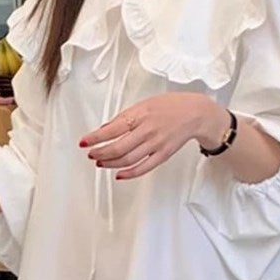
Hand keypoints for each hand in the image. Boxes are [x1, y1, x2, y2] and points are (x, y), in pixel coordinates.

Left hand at [79, 93, 228, 179]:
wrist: (196, 113)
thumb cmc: (170, 106)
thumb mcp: (144, 104)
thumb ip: (125, 117)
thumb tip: (106, 128)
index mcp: (140, 115)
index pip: (112, 129)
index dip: (95, 138)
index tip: (84, 142)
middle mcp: (147, 130)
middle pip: (118, 148)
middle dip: (100, 153)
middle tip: (91, 153)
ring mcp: (155, 144)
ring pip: (127, 159)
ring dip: (111, 163)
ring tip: (101, 162)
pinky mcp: (162, 155)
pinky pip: (143, 168)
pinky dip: (129, 174)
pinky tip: (119, 175)